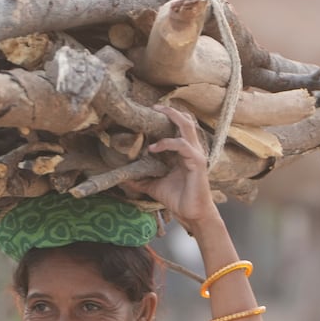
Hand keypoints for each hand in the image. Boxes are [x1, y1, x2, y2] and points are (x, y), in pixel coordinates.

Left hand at [129, 105, 218, 230]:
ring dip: (172, 117)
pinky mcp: (197, 162)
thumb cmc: (177, 198)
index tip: (149, 112)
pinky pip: (182, 145)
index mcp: (184, 152)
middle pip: (186, 120)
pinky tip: (153, 148)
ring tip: (156, 112)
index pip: (179, 127)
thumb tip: (122, 176)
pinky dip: (167, 143)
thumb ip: (141, 178)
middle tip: (154, 106)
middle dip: (170, 111)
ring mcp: (196, 154)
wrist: (192, 214)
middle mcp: (191, 149)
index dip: (167, 118)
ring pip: (187, 126)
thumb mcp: (153, 185)